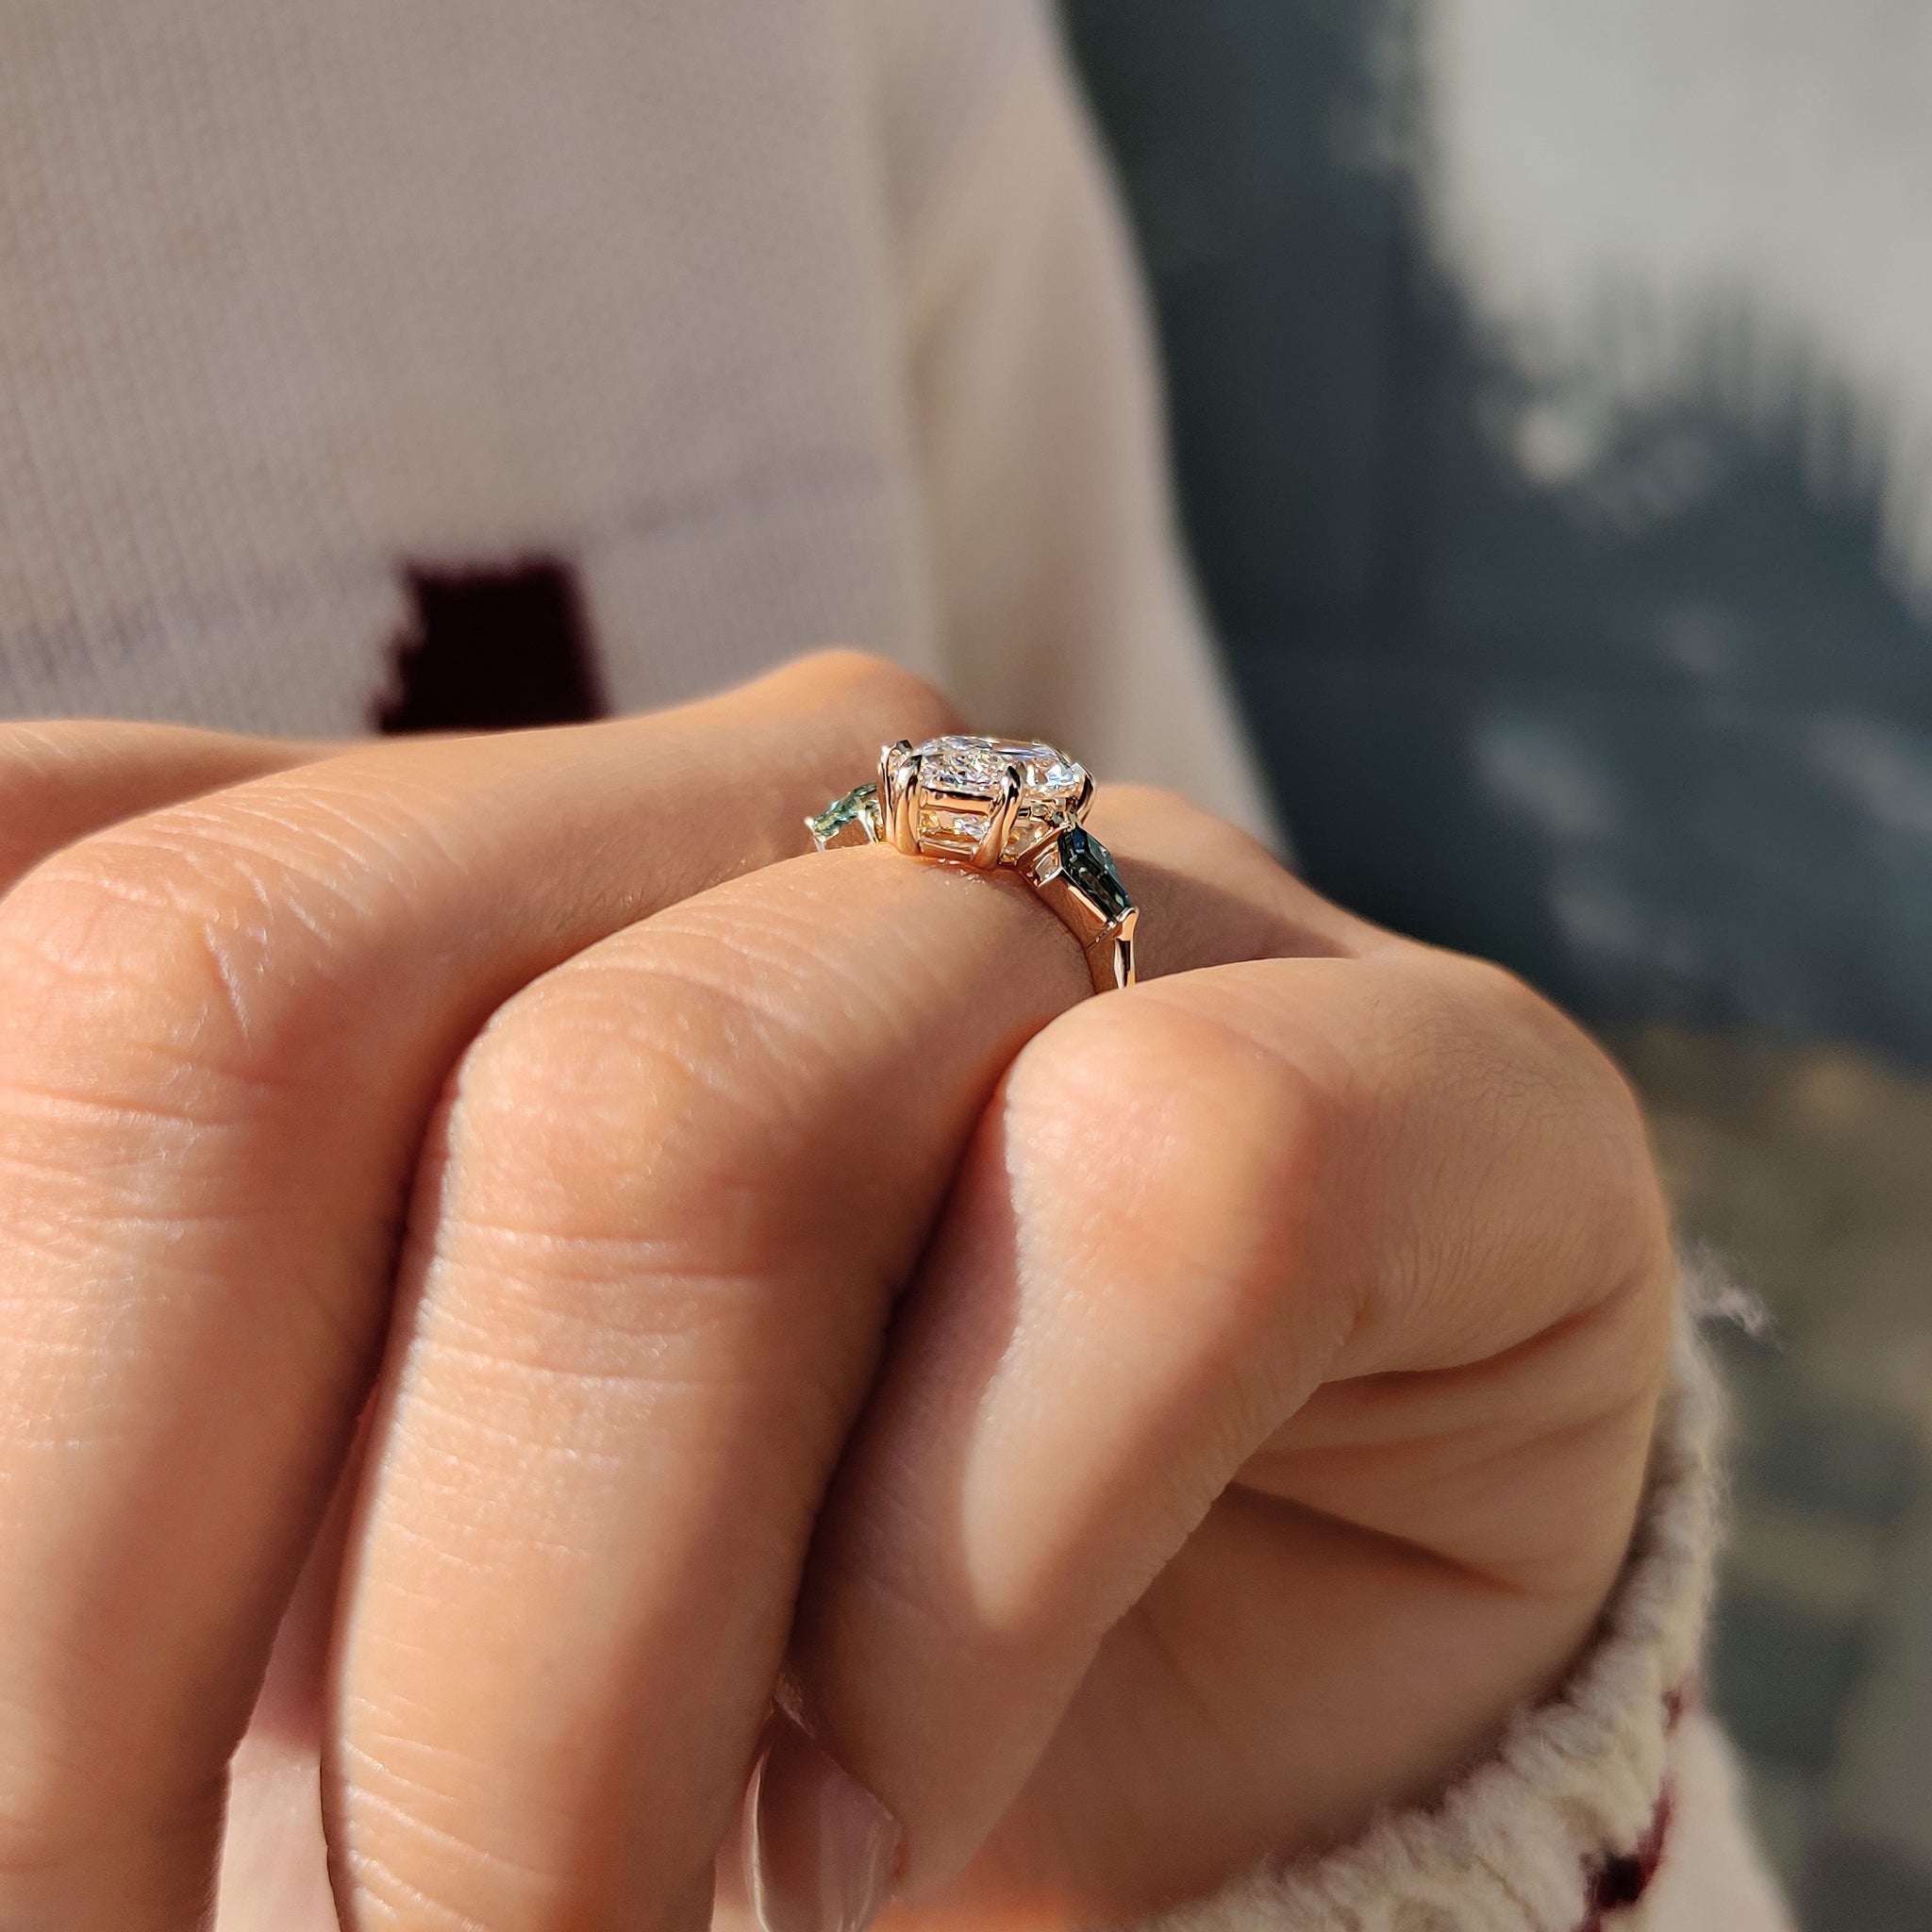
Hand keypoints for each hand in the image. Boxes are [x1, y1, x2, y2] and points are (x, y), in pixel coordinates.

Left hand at [0, 665, 1674, 1931]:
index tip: (24, 1790)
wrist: (1211, 1697)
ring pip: (679, 1127)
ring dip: (557, 1682)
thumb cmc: (715, 1653)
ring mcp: (1104, 881)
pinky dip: (954, 1591)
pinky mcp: (1424, 1062)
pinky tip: (896, 1801)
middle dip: (111, 1581)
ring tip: (596, 1931)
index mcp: (465, 849)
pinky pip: (1155, 1198)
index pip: (49, 909)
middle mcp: (762, 793)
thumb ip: (101, 1440)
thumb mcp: (326, 1564)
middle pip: (259, 998)